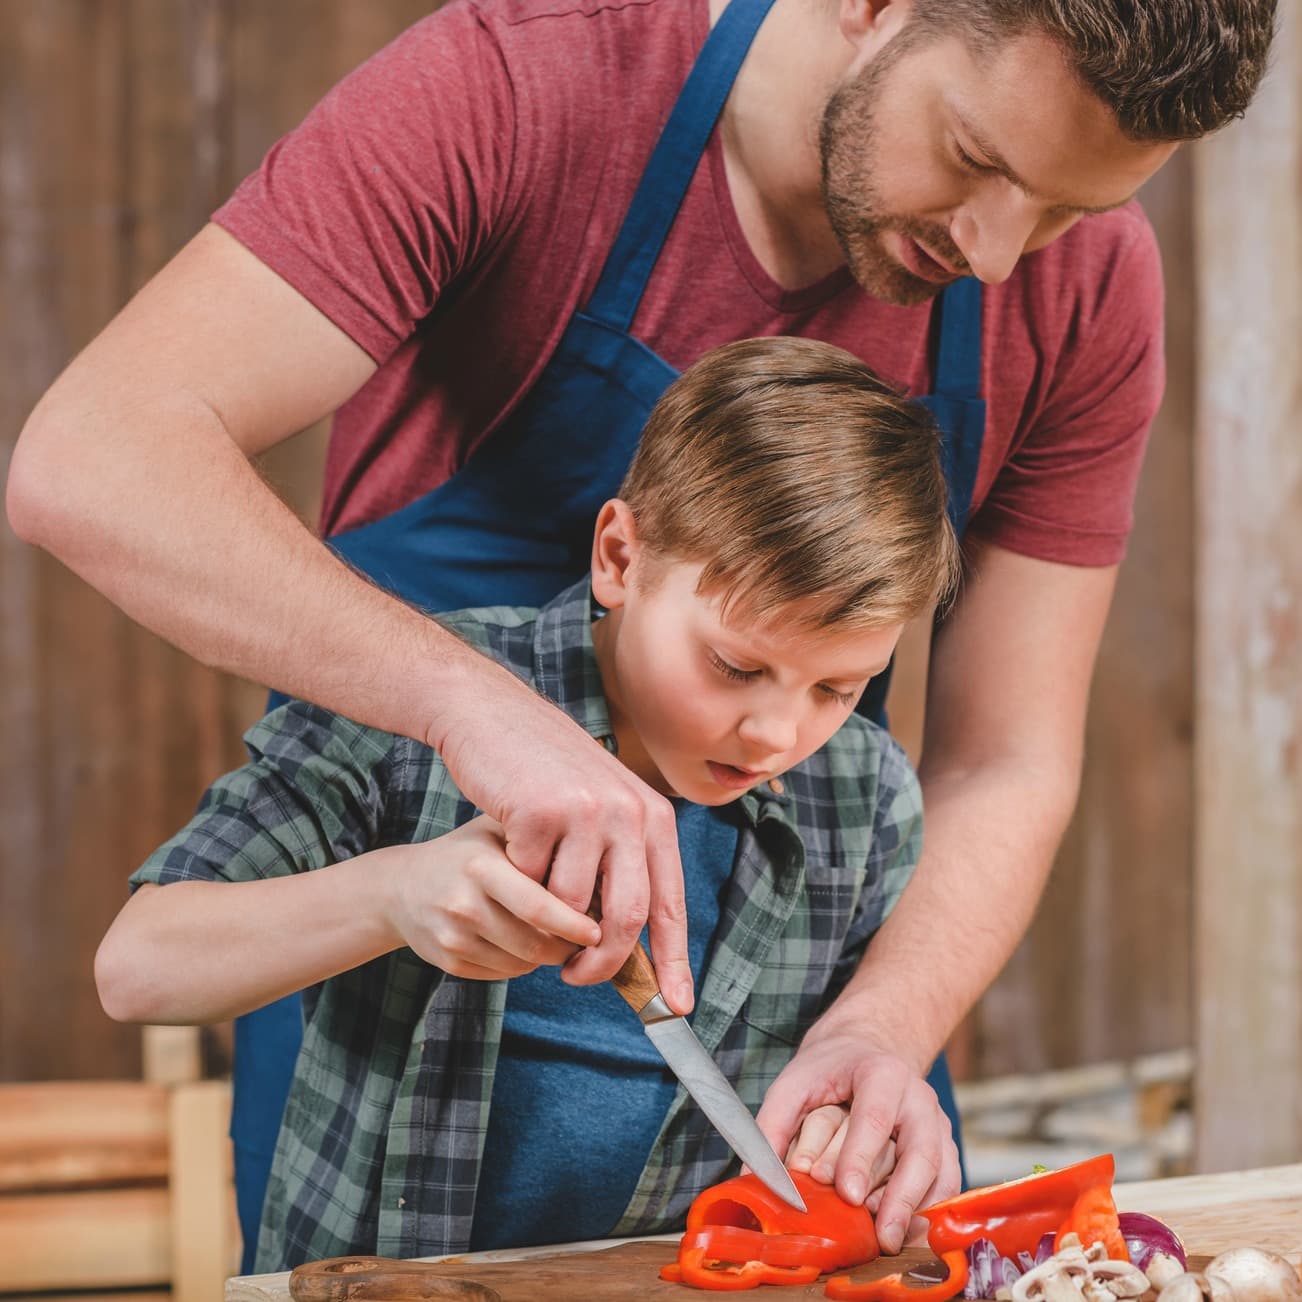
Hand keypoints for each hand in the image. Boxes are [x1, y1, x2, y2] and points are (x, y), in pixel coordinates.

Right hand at [382, 816, 601, 978]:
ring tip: (558, 935)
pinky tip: (525, 942)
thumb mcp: (494, 832)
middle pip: (536, 944)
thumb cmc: (465, 854)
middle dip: (569, 947)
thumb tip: (598, 869)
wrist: (401, 887)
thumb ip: (537, 842)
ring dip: (550, 956)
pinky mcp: (449, 962)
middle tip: (588, 937)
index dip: (575, 924)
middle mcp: (464, 904)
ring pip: (523, 963)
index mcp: (481, 867)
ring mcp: (453, 937)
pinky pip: (504, 974)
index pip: (539, 907)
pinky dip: (524, 964)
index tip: (599, 928)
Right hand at [432, 655, 691, 1010]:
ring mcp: (585, 812)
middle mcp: (628, 813)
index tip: (677, 1005)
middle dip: (600, 963)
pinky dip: (517, 884)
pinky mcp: (538, 813)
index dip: (674, 960)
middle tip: (574, 976)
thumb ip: (622, 859)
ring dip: (548, 922)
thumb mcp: (604, 804)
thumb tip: (632, 938)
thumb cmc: (546, 770)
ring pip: (570, 908)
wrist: (493, 715)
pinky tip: (510, 855)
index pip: (670, 902)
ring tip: (533, 905)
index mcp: (652, 816)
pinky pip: (528, 883)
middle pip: (625, 919)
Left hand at [755, 1029, 959, 1253]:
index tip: (848, 1195)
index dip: (861, 1158)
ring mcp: (937, 1124)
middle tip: (880, 1236)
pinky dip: (929, 1213)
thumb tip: (757, 1177)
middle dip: (900, 1196)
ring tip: (889, 1240)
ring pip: (939, 1172)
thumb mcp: (795, 1083)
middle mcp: (918, 1098)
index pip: (874, 1118)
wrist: (866, 1051)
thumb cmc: (829, 1070)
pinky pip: (947, 1186)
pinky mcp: (944, 1148)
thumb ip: (774, 1124)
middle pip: (919, 1150)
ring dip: (915, 1209)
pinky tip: (907, 1234)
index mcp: (881, 1073)